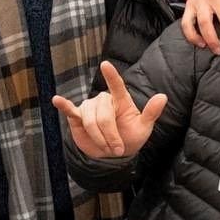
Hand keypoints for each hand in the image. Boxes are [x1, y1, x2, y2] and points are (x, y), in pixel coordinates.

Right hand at [52, 60, 166, 159]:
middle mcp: (104, 101)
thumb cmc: (130, 137)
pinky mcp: (77, 117)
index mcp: (120, 100)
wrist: (113, 154)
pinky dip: (63, 105)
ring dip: (98, 138)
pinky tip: (56, 100)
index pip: (116, 85)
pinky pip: (70, 110)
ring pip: (90, 121)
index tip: (105, 65)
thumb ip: (151, 112)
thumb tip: (163, 97)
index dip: (111, 76)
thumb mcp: (144, 127)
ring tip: (105, 147)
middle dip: (110, 135)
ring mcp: (89, 107)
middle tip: (116, 148)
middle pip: (103, 116)